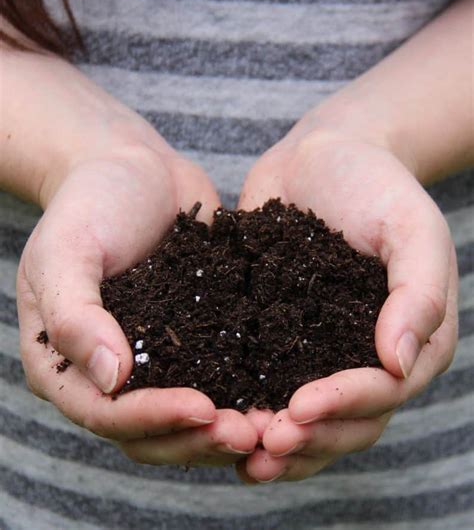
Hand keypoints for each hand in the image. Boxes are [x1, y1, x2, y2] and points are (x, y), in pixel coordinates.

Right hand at [17, 125, 257, 466]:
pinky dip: (243, 392)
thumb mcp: (67, 249)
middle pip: (148, 430)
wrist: (137, 168)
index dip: (151, 418)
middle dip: (197, 437)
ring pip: (185, 417)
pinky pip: (216, 375)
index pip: (104, 412)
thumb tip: (111, 381)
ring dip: (225, 427)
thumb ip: (76, 314)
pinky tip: (281, 392)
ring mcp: (153, 358)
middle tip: (251, 432)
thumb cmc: (92, 201)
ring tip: (272, 425)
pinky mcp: (194, 338)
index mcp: (62, 361)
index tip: (203, 409)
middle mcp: (107, 371)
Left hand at [234, 116, 457, 482]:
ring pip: (307, 416)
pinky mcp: (278, 333)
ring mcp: (321, 348)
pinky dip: (250, 408)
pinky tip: (219, 425)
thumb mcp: (410, 226)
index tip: (300, 407)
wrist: (322, 155)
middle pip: (346, 419)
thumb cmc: (374, 183)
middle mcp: (366, 353)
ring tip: (241, 454)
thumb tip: (399, 363)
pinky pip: (268, 380)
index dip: (344, 406)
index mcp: (411, 337)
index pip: (384, 390)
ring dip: (278, 442)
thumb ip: (419, 291)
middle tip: (264, 443)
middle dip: (308, 437)